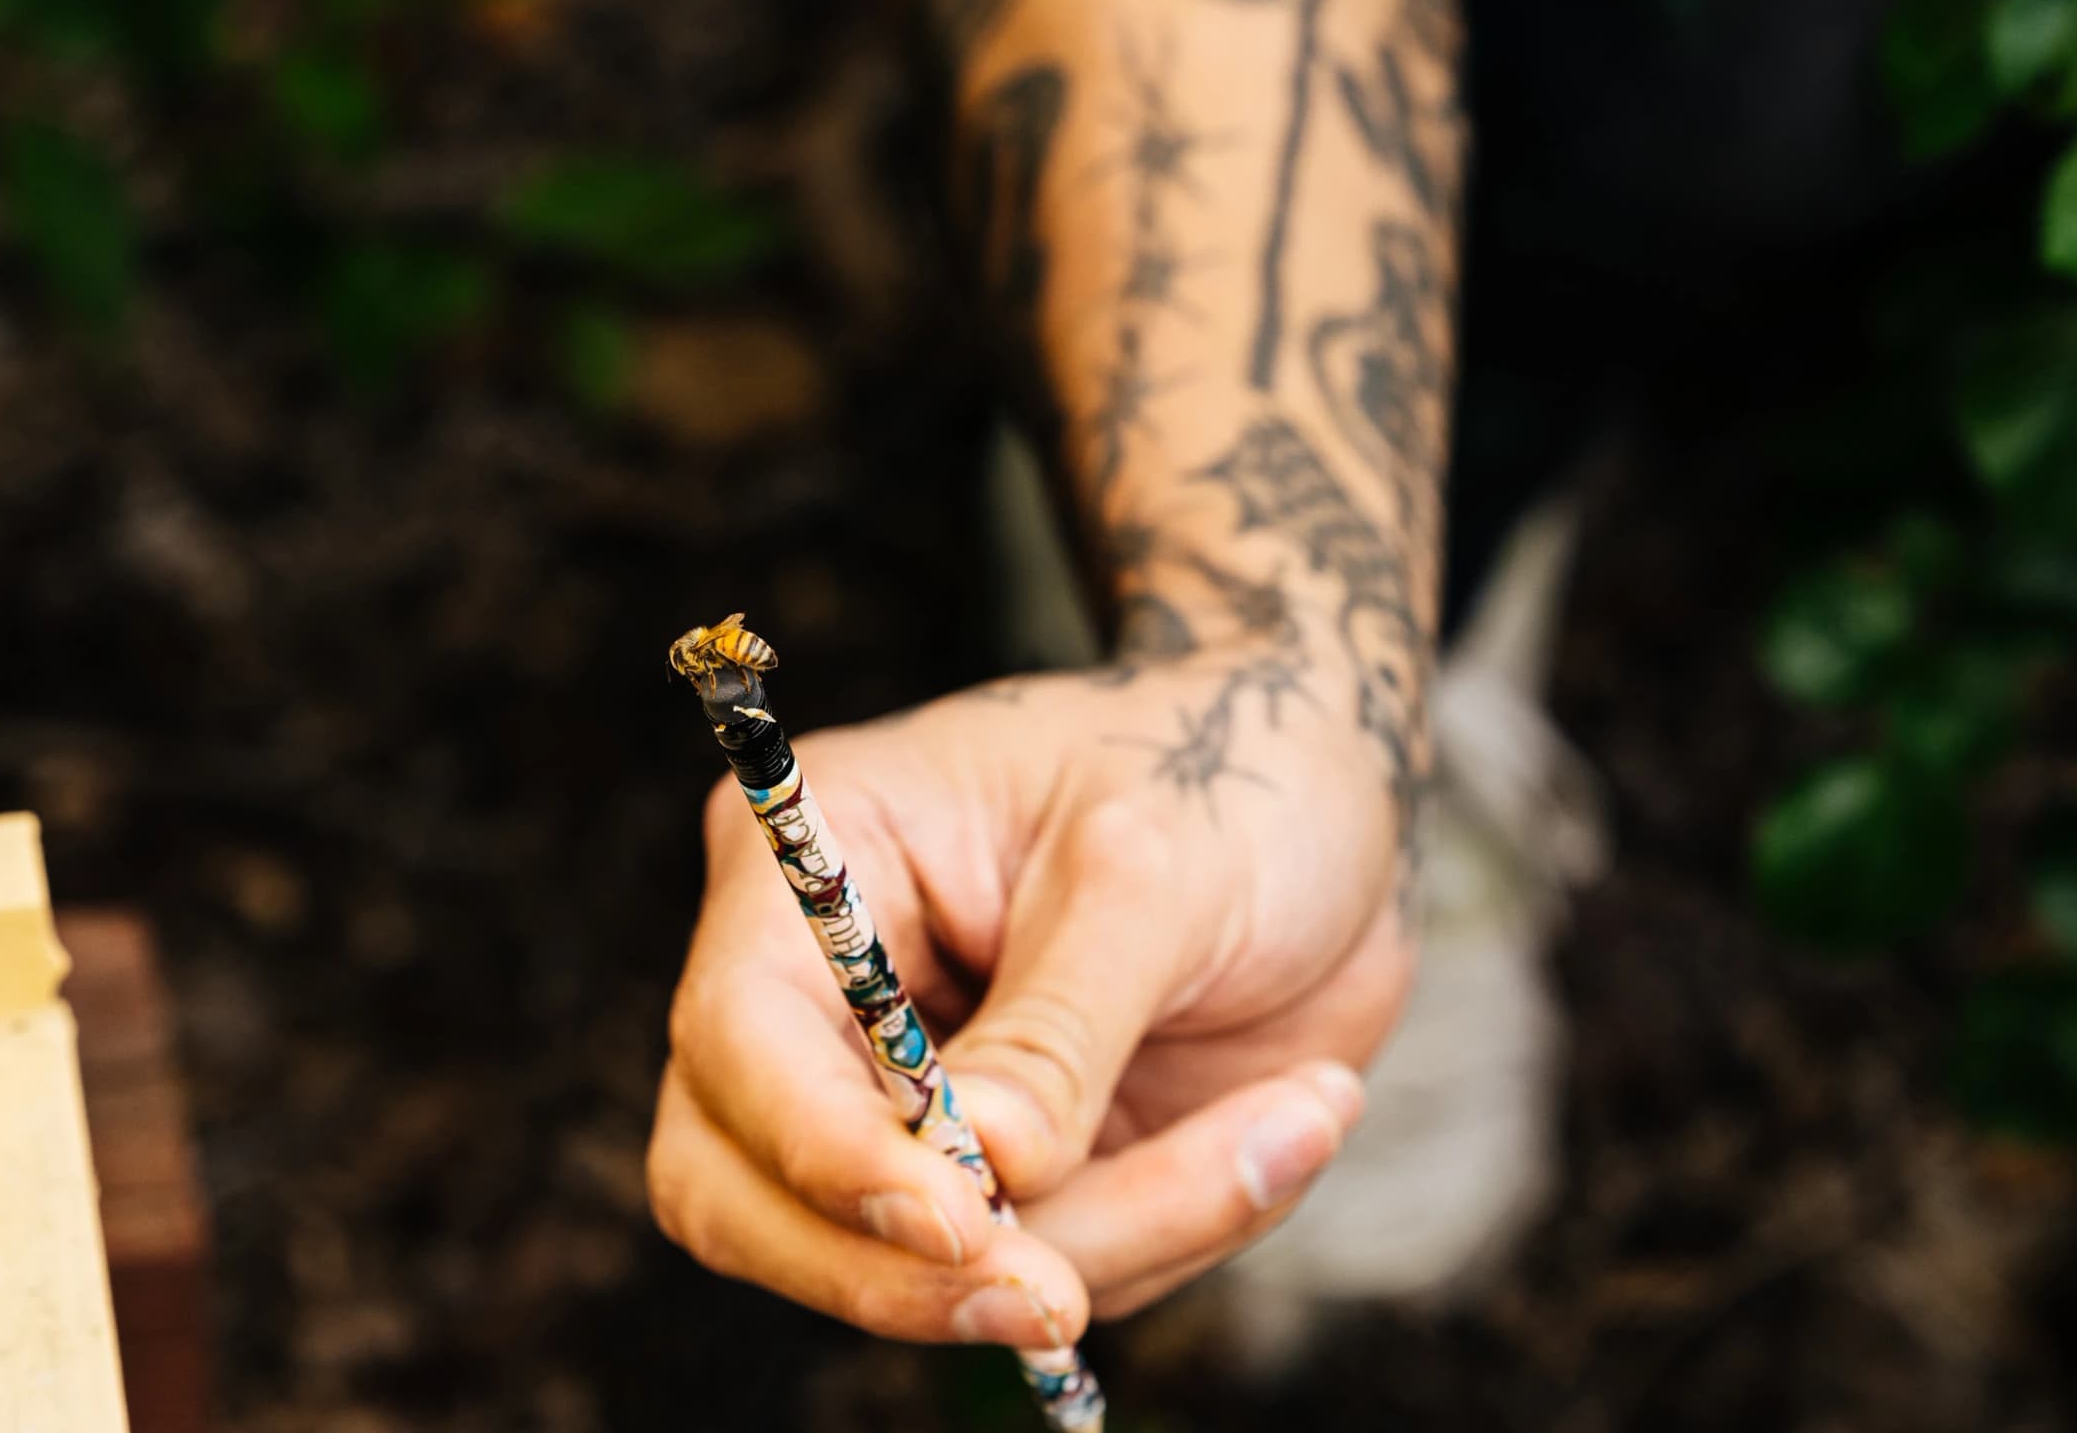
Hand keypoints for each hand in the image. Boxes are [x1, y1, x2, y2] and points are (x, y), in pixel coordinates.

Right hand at [645, 653, 1407, 1348]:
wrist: (1332, 798)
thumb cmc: (1228, 774)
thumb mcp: (1158, 870)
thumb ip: (1061, 1028)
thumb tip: (985, 1167)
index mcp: (826, 854)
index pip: (743, 1034)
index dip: (822, 1150)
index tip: (959, 1224)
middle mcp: (829, 989)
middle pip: (747, 1195)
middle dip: (902, 1273)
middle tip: (1055, 1302)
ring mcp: (908, 1098)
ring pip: (924, 1264)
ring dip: (1121, 1235)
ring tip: (1294, 1113)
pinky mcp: (1007, 1174)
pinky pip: (1050, 1269)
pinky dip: (1179, 1228)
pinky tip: (1285, 1118)